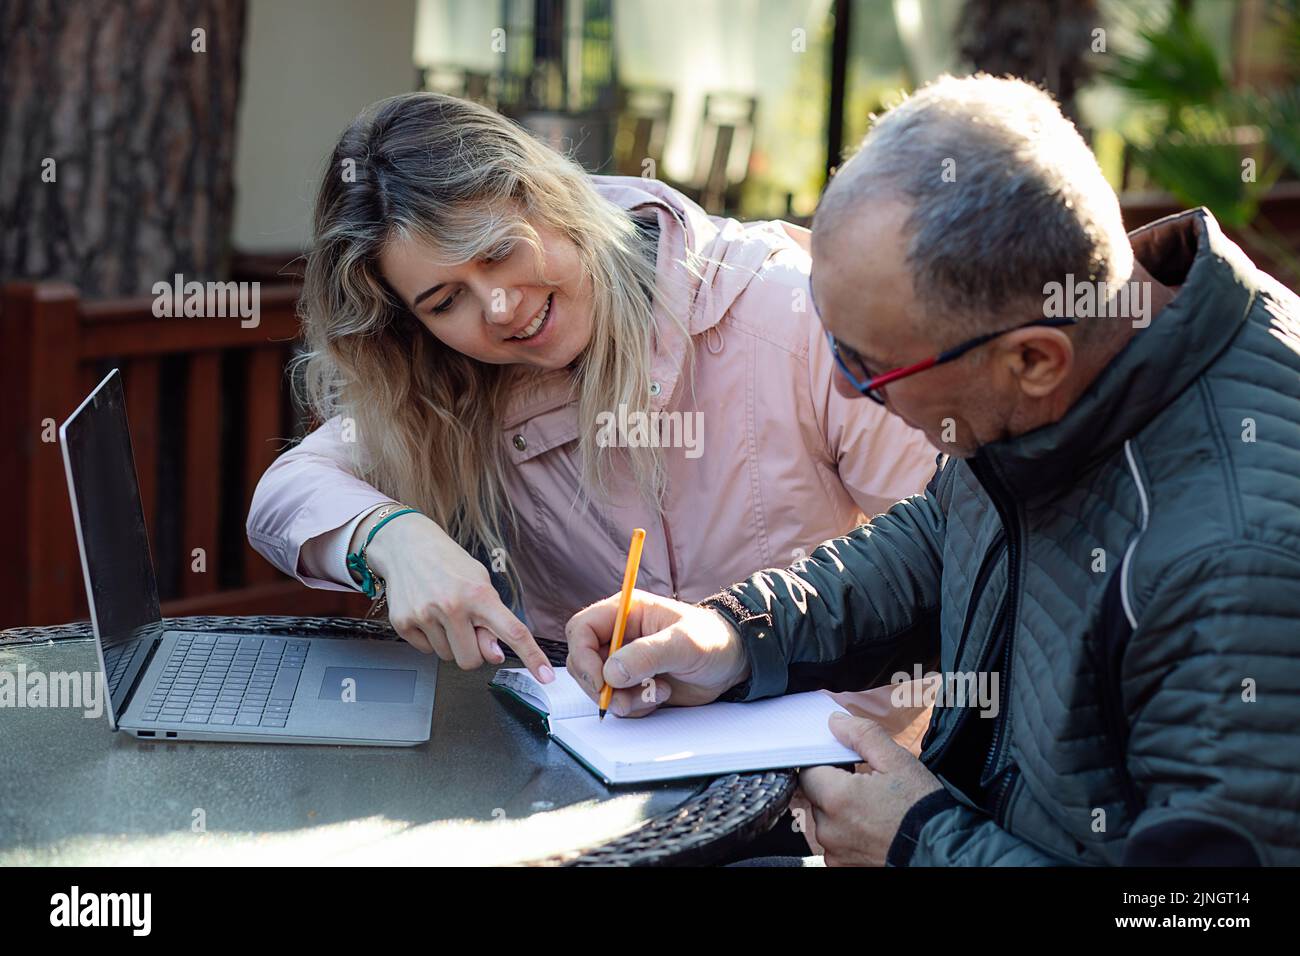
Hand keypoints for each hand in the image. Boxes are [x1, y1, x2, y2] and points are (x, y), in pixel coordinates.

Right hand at [364, 512, 553, 682]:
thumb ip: (492, 620)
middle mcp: (452, 606)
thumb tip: (495, 655)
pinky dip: (429, 639)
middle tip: (466, 627)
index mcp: (479, 595)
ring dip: (450, 643)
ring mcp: (425, 615)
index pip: (513, 632)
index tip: (546, 676)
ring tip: (444, 614)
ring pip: (447, 657)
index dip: (532, 656)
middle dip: (472, 651)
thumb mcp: (480, 583)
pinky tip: (427, 615)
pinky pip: (425, 651)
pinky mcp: (403, 623)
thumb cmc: (450, 564)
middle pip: (472, 661)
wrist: (406, 545)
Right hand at [564, 590, 749, 716]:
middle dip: (600, 685)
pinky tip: (658, 697)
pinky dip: (633, 707)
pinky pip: (616, 702)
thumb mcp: (683, 644)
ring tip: (655, 694)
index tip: (601, 680)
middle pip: (582, 662)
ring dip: (621, 699)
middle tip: (626, 698)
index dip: (583, 656)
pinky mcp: (633, 684)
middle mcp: (619, 635)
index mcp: (625, 612)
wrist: (733, 664)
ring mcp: (624, 661)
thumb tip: (611, 673)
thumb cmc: (713, 640)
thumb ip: (647, 655)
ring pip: (597, 686)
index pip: (581, 629)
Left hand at [797, 713, 943, 865]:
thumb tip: (835, 723)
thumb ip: (861, 735)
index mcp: (836, 798)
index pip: (808, 769)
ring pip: (825, 818)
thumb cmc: (922, 808)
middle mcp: (828, 828)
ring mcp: (834, 850)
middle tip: (866, 783)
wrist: (941, 851)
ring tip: (872, 806)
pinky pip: (835, 840)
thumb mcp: (897, 761)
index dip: (826, 761)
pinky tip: (871, 824)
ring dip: (840, 809)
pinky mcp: (843, 865)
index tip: (846, 763)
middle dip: (834, 785)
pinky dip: (847, 830)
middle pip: (815, 794)